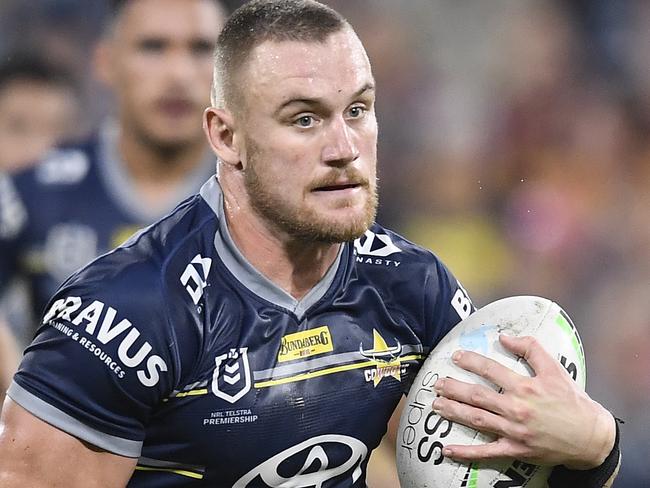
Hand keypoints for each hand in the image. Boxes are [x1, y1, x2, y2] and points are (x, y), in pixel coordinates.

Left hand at [431, 334, 614, 468]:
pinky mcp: (516, 450)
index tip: (456, 356)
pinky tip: (447, 450)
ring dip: (453, 412)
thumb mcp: (555, 369)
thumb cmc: (572, 401)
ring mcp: (514, 432)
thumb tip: (505, 337)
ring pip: (476, 420)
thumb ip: (531, 348)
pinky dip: (465, 452)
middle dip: (453, 388)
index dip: (471, 361)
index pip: (491, 370)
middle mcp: (517, 409)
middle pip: (477, 396)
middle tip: (437, 383)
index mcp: (525, 387)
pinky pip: (486, 452)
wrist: (591, 437)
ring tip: (436, 405)